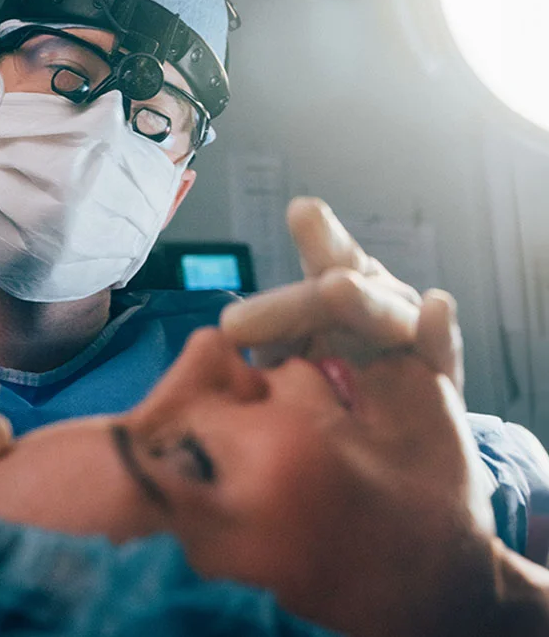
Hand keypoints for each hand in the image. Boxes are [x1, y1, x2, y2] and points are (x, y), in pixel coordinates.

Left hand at [221, 197, 463, 389]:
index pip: (322, 259)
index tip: (303, 211)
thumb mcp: (281, 365)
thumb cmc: (318, 388)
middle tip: (306, 282)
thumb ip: (259, 346)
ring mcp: (406, 335)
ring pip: (386, 314)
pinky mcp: (437, 379)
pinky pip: (439, 355)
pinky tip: (437, 307)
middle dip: (318, 284)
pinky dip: (439, 333)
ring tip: (339, 286)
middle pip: (343, 288)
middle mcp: (372, 302)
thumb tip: (218, 340)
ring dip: (366, 301)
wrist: (374, 447)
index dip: (318, 235)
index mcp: (330, 293)